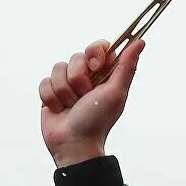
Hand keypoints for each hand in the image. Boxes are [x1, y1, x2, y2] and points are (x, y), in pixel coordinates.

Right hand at [38, 39, 145, 167]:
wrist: (73, 144)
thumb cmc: (97, 121)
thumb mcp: (116, 92)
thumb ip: (127, 66)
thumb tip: (140, 41)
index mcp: (104, 75)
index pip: (99, 47)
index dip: (95, 53)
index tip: (96, 67)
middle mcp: (86, 77)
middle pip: (76, 57)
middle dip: (78, 79)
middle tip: (84, 95)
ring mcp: (67, 85)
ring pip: (58, 68)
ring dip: (65, 91)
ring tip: (71, 106)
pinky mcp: (50, 93)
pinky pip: (45, 82)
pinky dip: (52, 98)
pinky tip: (59, 109)